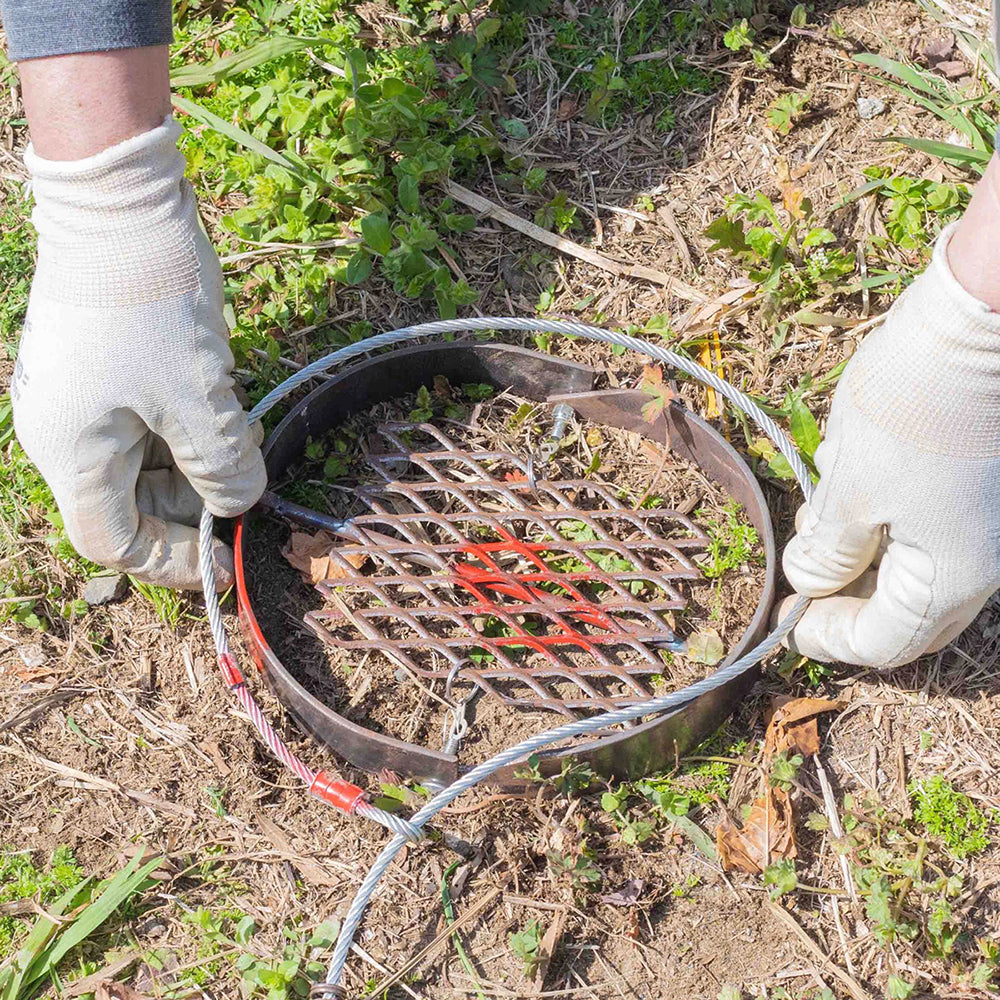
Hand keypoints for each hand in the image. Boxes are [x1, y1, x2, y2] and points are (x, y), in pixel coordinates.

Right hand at [12, 117, 265, 589]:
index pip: (112, 540)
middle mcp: (65, 434)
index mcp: (71, 453)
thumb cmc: (152, 306)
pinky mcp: (104, 369)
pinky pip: (146, 420)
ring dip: (200, 459)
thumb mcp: (200, 398)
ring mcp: (82, 399)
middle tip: (248, 481)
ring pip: (144, 461)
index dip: (169, 561)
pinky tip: (226, 406)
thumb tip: (239, 505)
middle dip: (195, 502)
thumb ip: (223, 467)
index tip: (223, 557)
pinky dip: (188, 426)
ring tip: (247, 436)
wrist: (122, 205)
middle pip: (130, 502)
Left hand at [781, 224, 999, 667]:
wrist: (982, 318)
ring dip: (858, 553)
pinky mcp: (978, 484)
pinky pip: (925, 522)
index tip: (785, 619)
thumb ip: (830, 550)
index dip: (829, 637)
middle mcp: (983, 560)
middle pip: (905, 610)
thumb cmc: (915, 409)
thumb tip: (810, 582)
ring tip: (816, 519)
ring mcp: (986, 521)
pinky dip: (879, 516)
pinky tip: (846, 479)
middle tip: (801, 582)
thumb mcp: (851, 488)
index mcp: (953, 576)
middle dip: (846, 600)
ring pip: (913, 564)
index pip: (886, 641)